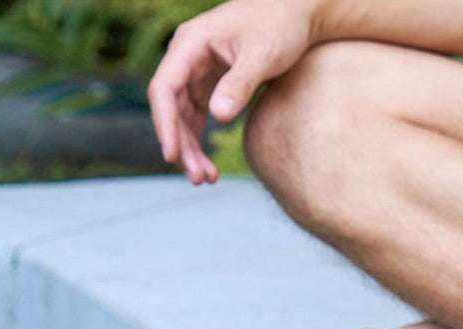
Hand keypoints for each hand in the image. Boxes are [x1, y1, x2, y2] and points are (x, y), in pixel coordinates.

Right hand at [148, 0, 313, 183]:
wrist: (298, 12)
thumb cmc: (280, 25)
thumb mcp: (263, 54)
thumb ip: (240, 84)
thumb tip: (218, 117)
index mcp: (190, 43)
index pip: (164, 88)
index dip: (165, 123)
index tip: (172, 155)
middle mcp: (187, 56)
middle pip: (172, 106)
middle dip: (181, 144)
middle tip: (198, 177)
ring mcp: (198, 69)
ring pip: (183, 114)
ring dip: (191, 146)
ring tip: (206, 178)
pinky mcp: (212, 81)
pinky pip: (198, 113)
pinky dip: (202, 137)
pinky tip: (209, 163)